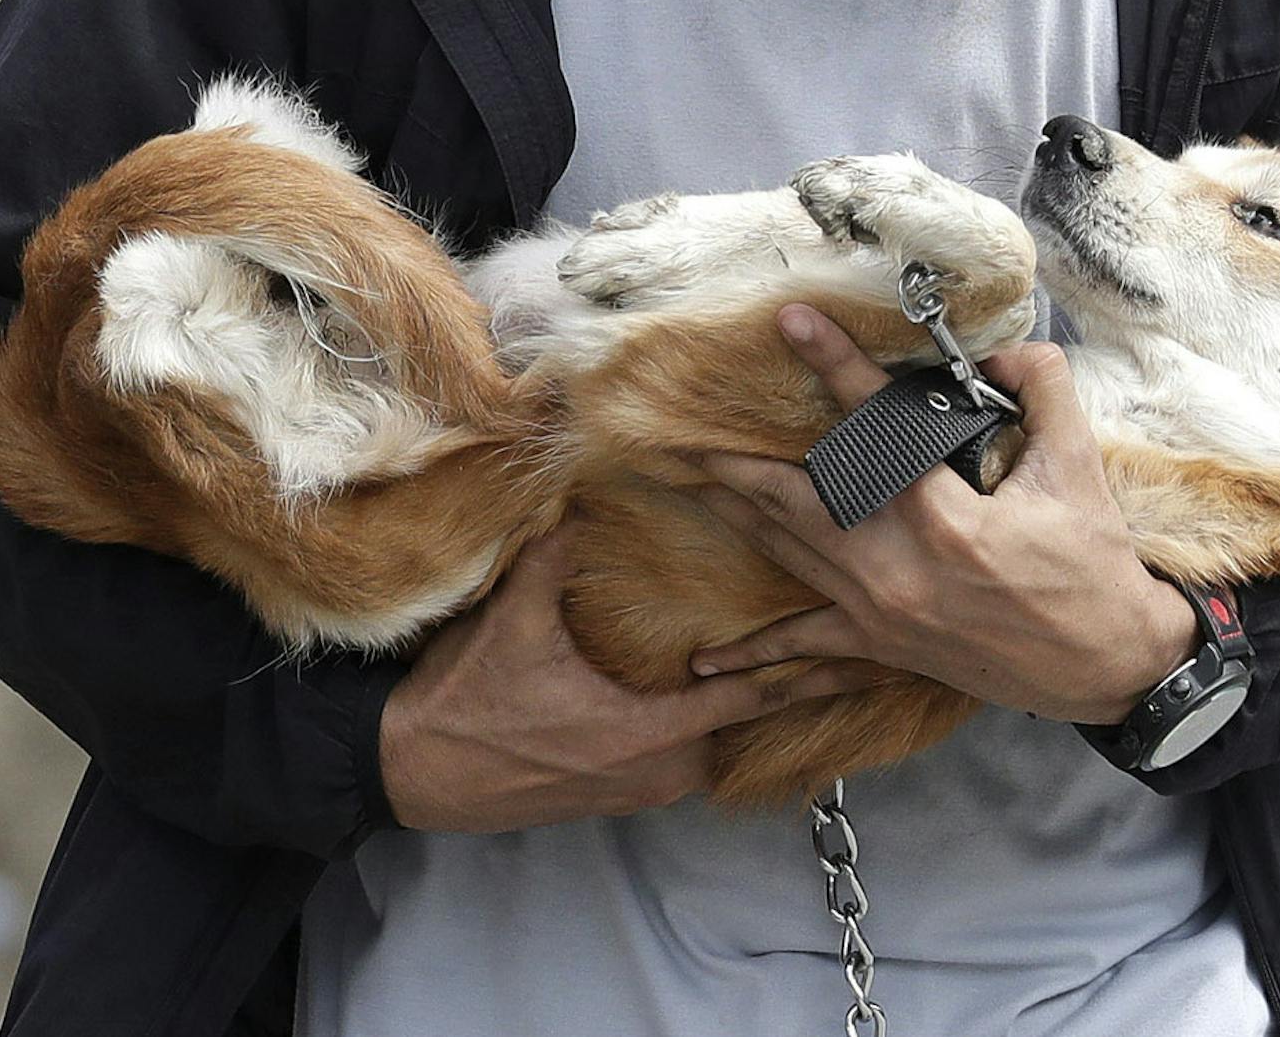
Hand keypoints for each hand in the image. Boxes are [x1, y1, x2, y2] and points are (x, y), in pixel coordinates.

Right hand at [379, 521, 890, 830]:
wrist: (414, 772)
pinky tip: (723, 683)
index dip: (811, 670)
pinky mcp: (620, 790)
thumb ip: (554, 554)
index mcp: (647, 733)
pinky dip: (714, 715)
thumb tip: (579, 490)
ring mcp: (640, 787)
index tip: (866, 652)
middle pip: (748, 720)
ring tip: (805, 657)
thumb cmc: (468, 702)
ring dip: (753, 698)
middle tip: (857, 644)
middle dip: (798, 680)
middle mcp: (658, 769)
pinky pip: (688, 751)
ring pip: (719, 737)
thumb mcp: (513, 620)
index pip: (751, 695)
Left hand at [685, 307, 1198, 726]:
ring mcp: (884, 614)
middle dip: (736, 463)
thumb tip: (1002, 348)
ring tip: (684, 480)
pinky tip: (706, 662)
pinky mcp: (885, 648)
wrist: (1108, 661)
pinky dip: (757, 657)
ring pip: (791, 554)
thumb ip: (1042, 388)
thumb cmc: (1094, 563)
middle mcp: (899, 570)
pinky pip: (809, 652)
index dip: (833, 367)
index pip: (875, 429)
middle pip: (799, 501)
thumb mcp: (1078, 466)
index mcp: (946, 522)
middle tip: (679, 429)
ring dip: (735, 515)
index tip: (791, 323)